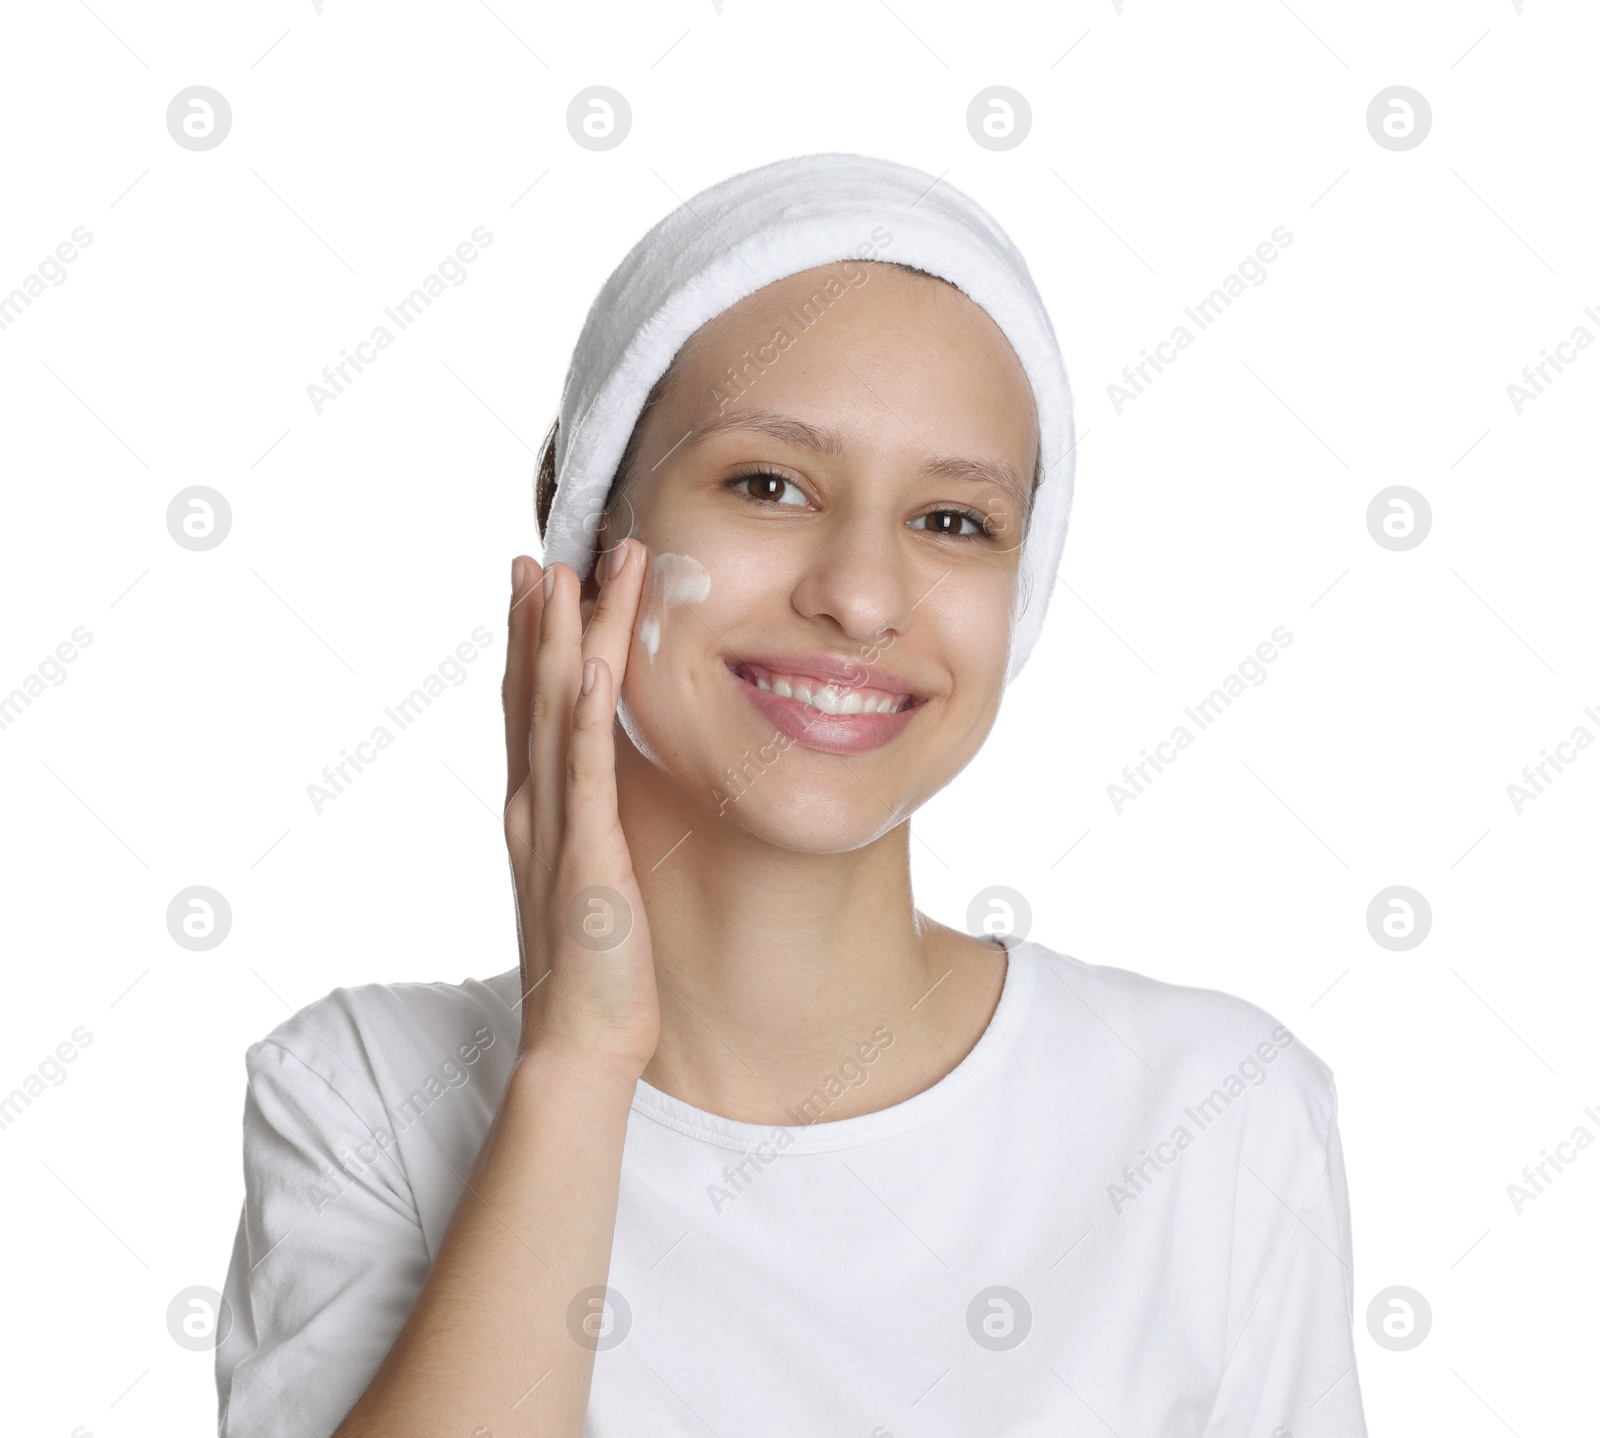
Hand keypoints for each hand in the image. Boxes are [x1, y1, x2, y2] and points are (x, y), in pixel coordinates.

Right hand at [502, 540, 659, 1075]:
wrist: (579, 1044)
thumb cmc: (593, 965)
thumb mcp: (586, 875)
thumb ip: (585, 821)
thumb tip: (599, 781)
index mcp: (534, 810)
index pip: (528, 707)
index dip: (528, 639)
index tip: (537, 577)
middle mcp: (532, 809)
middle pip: (534, 694)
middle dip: (543, 619)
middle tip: (551, 548)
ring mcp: (554, 832)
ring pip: (557, 716)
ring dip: (566, 642)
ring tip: (574, 577)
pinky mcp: (589, 862)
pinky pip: (587, 777)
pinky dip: (589, 719)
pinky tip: (594, 668)